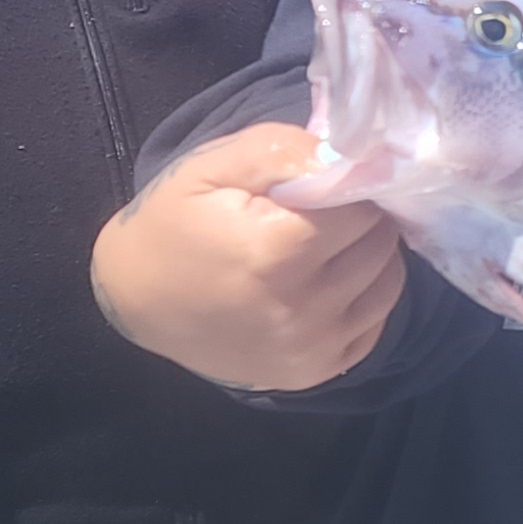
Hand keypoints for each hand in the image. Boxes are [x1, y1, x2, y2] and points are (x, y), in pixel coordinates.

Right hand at [91, 123, 406, 391]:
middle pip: (379, 243)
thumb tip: (354, 156)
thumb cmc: (174, 221)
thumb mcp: (212, 166)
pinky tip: (329, 281)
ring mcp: (309, 348)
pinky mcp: (314, 372)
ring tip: (327, 244)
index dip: (349, 186)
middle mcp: (299, 308)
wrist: (135, 299)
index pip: (363, 206)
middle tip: (324, 213)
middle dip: (362, 218)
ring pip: (388, 281)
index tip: (322, 184)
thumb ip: (284, 151)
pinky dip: (366, 296)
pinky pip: (376, 323)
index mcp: (274, 252)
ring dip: (370, 255)